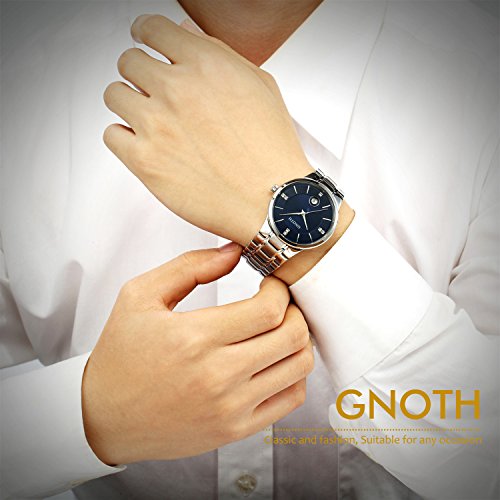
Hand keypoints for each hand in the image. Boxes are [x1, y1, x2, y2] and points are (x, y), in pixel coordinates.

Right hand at [82, 244, 313, 464]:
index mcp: (194, 337)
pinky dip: (293, 374)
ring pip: (298, 367)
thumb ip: (190, 266)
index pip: (268, 309)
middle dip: (295, 310)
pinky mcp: (235, 429)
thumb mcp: (140, 296)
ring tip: (279, 329)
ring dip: (299, 340)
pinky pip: (290, 399)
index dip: (280, 289)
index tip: (271, 284)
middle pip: (292, 336)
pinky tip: (275, 361)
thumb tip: (234, 250)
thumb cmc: (121, 355)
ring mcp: (231, 407)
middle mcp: (218, 376)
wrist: (104, 417)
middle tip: (280, 304)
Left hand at [103, 14, 313, 246]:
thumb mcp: (260, 87)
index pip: (153, 28)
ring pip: (114, 94)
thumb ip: (220, 55)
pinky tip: (146, 144)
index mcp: (205, 65)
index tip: (145, 41)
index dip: (146, 33)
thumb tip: (186, 35)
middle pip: (129, 61)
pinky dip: (124, 137)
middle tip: (154, 89)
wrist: (272, 201)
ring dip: (129, 102)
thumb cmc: (271, 150)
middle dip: (140, 72)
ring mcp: (156, 125)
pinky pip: (111, 134)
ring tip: (151, 120)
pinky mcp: (145, 161)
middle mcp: (176, 90)